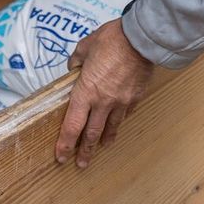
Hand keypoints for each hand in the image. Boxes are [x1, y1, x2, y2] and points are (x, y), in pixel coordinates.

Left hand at [57, 19, 154, 168]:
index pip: (72, 125)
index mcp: (85, 92)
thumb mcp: (85, 46)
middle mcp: (102, 102)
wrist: (141, 39)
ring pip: (111, 127)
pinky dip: (120, 120)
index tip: (61, 156)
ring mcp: (121, 102)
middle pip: (92, 133)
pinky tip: (118, 123)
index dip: (66, 144)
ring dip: (105, 140)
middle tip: (81, 164)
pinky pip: (125, 113)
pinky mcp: (135, 97)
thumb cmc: (111, 40)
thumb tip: (74, 67)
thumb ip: (77, 60)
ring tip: (102, 148)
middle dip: (85, 151)